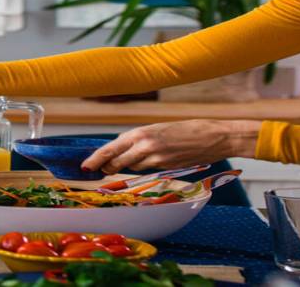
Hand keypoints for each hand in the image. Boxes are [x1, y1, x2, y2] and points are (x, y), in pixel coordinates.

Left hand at [80, 120, 261, 173]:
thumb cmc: (186, 130)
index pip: (110, 148)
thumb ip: (140, 140)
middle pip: (115, 161)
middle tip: (99, 170)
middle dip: (106, 167)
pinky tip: (151, 161)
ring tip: (133, 159)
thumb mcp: (158, 129)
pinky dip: (144, 167)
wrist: (214, 136)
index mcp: (140, 132)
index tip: (85, 166)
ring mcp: (155, 158)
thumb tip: (123, 151)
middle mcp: (144, 145)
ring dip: (127, 166)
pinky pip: (147, 170)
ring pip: (131, 167)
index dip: (96, 159)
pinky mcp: (166, 166)